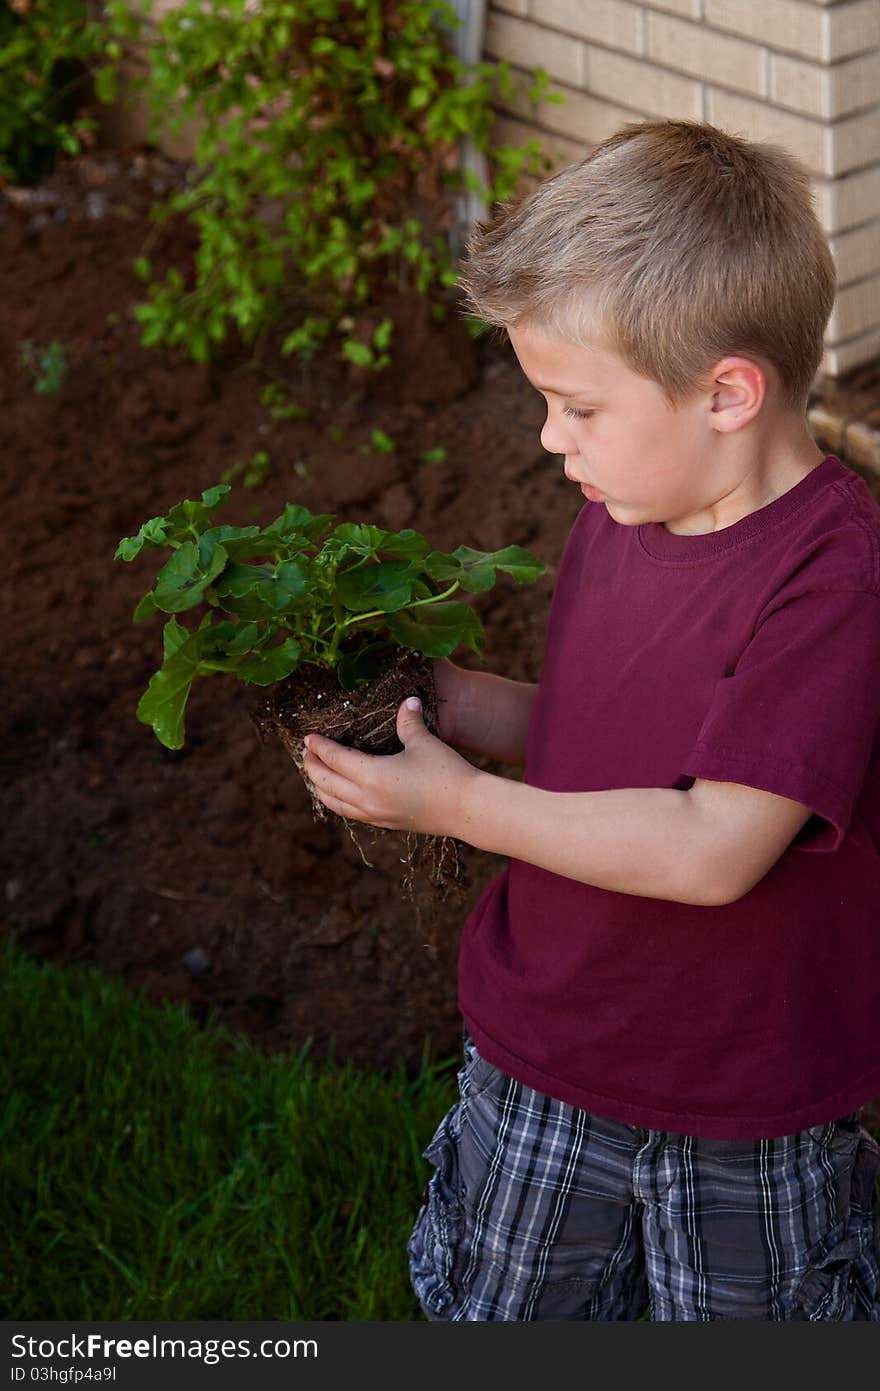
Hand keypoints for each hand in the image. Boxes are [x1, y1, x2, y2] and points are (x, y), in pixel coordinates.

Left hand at [301, 695, 478, 835]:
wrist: (467, 809)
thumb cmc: (446, 773)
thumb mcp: (424, 742)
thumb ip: (408, 721)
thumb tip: (407, 700)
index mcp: (371, 776)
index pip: (334, 759)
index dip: (319, 747)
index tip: (308, 738)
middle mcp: (367, 798)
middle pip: (327, 783)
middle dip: (313, 768)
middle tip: (306, 754)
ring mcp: (375, 814)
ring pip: (335, 803)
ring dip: (321, 788)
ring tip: (316, 775)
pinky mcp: (386, 823)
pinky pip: (351, 813)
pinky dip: (338, 802)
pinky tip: (341, 796)